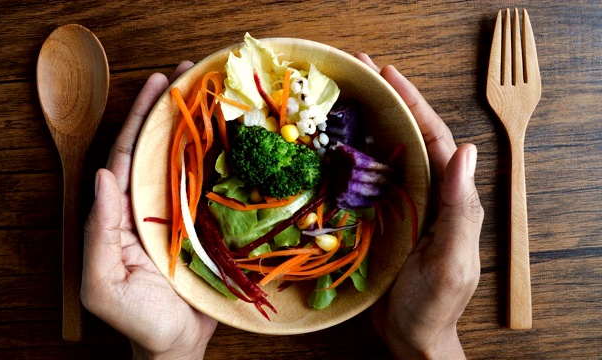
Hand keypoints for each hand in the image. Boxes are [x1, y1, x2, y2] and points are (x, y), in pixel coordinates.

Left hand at [81, 62, 217, 359]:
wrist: (174, 343)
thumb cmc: (135, 318)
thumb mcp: (103, 281)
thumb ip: (98, 231)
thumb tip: (104, 175)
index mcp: (121, 212)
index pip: (127, 154)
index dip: (140, 118)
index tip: (158, 86)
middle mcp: (148, 204)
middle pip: (156, 148)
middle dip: (168, 110)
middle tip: (188, 74)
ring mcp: (178, 213)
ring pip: (184, 162)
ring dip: (195, 127)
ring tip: (211, 94)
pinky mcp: (205, 225)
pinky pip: (211, 188)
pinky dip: (220, 161)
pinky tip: (234, 140)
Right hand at [356, 54, 483, 358]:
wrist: (412, 337)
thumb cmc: (433, 305)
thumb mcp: (450, 262)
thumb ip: (460, 211)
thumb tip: (467, 151)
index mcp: (449, 199)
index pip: (435, 139)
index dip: (414, 104)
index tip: (389, 75)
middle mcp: (428, 194)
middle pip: (410, 138)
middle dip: (390, 102)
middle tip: (360, 71)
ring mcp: (404, 205)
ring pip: (387, 154)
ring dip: (369, 124)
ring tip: (344, 97)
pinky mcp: (382, 218)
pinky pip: (368, 181)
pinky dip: (353, 158)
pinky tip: (333, 145)